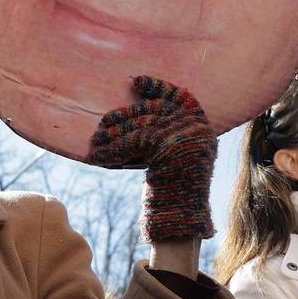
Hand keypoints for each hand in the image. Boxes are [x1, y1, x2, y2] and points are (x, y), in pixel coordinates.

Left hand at [90, 76, 217, 241]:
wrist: (181, 217)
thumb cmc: (174, 189)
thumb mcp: (175, 155)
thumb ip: (166, 132)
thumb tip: (134, 110)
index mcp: (202, 127)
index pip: (181, 96)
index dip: (158, 87)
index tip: (136, 81)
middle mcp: (196, 127)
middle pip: (152, 111)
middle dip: (125, 116)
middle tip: (103, 123)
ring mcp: (182, 134)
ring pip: (139, 126)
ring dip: (114, 134)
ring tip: (95, 141)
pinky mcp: (165, 144)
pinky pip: (131, 141)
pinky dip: (111, 150)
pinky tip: (96, 157)